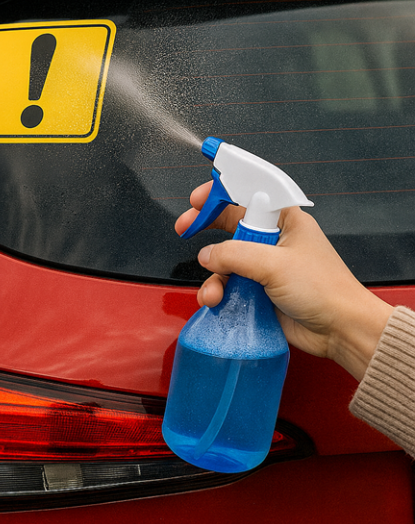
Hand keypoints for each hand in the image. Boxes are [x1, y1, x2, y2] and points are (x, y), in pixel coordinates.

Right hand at [176, 181, 392, 380]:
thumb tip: (207, 254)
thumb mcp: (276, 264)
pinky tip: (218, 302)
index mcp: (284, 220)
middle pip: (229, 224)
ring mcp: (264, 266)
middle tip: (185, 228)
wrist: (339, 331)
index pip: (247, 194)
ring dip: (214, 275)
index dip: (221, 192)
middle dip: (205, 226)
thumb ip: (235, 255)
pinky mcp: (258, 290)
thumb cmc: (325, 290)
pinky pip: (228, 285)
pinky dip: (219, 293)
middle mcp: (272, 240)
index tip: (198, 199)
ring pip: (225, 260)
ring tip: (215, 292)